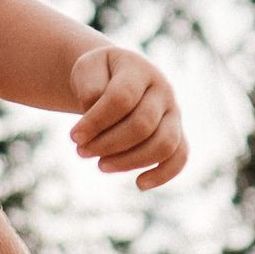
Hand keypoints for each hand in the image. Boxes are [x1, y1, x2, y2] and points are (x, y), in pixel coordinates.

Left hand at [67, 44, 187, 188]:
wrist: (114, 77)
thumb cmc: (98, 76)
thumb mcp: (87, 69)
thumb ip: (90, 87)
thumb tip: (94, 111)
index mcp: (140, 70)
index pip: (121, 98)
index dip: (96, 121)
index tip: (74, 136)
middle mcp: (163, 90)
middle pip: (142, 125)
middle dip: (107, 143)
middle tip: (81, 151)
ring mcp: (174, 113)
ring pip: (163, 144)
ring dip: (129, 161)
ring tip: (100, 165)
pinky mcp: (177, 133)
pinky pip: (180, 156)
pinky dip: (164, 174)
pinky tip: (140, 184)